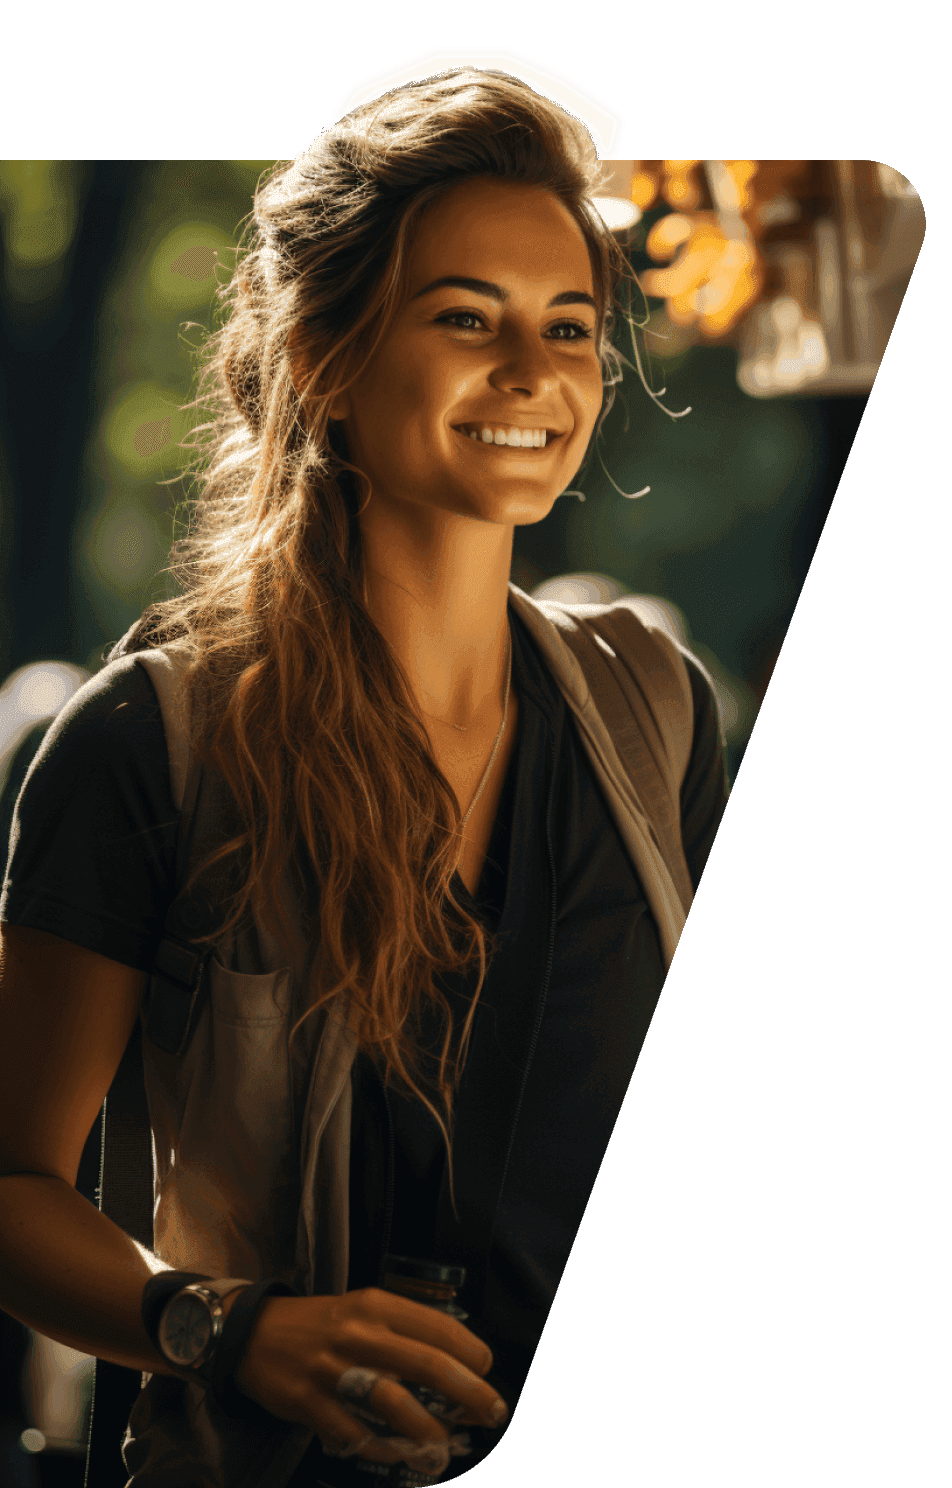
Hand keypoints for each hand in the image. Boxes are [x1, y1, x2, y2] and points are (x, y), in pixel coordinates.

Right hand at [233, 1287, 507, 1475]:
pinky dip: (381, 1447)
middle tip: (493, 1413)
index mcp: (376, 1305)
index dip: (471, 1353)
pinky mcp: (309, 1402)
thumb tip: (456, 1365)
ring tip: (447, 1448)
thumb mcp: (362, 1309)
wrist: (254, 1333)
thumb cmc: (321, 1324)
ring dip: (428, 1430)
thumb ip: (403, 1332)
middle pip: (427, 1363)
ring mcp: (333, 1369)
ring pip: (394, 1402)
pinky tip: (397, 1454)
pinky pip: (354, 1432)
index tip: (488, 1372)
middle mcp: (359, 1332)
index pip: (438, 1327)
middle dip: (469, 1393)